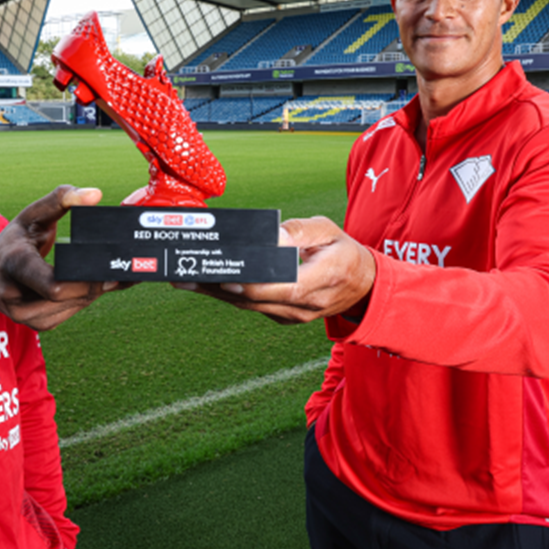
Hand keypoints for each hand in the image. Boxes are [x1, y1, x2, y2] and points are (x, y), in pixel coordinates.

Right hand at [0, 185, 115, 331]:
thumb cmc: (11, 241)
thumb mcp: (30, 215)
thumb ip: (61, 199)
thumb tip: (96, 195)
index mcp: (14, 265)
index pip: (53, 285)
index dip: (84, 279)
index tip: (108, 262)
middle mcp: (16, 296)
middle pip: (70, 296)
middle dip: (97, 281)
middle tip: (123, 266)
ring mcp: (25, 315)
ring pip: (75, 306)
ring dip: (95, 290)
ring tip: (111, 272)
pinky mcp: (37, 325)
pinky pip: (71, 312)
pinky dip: (86, 297)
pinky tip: (95, 283)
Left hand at [176, 216, 375, 324]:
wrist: (364, 287)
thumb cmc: (344, 253)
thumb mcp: (329, 231)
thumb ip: (299, 232)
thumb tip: (270, 234)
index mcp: (317, 282)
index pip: (275, 288)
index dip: (245, 284)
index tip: (218, 275)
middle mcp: (302, 307)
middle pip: (252, 300)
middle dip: (216, 287)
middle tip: (185, 275)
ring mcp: (292, 316)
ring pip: (248, 306)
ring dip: (216, 293)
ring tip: (185, 280)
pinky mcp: (284, 317)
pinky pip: (253, 307)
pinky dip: (230, 296)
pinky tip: (208, 284)